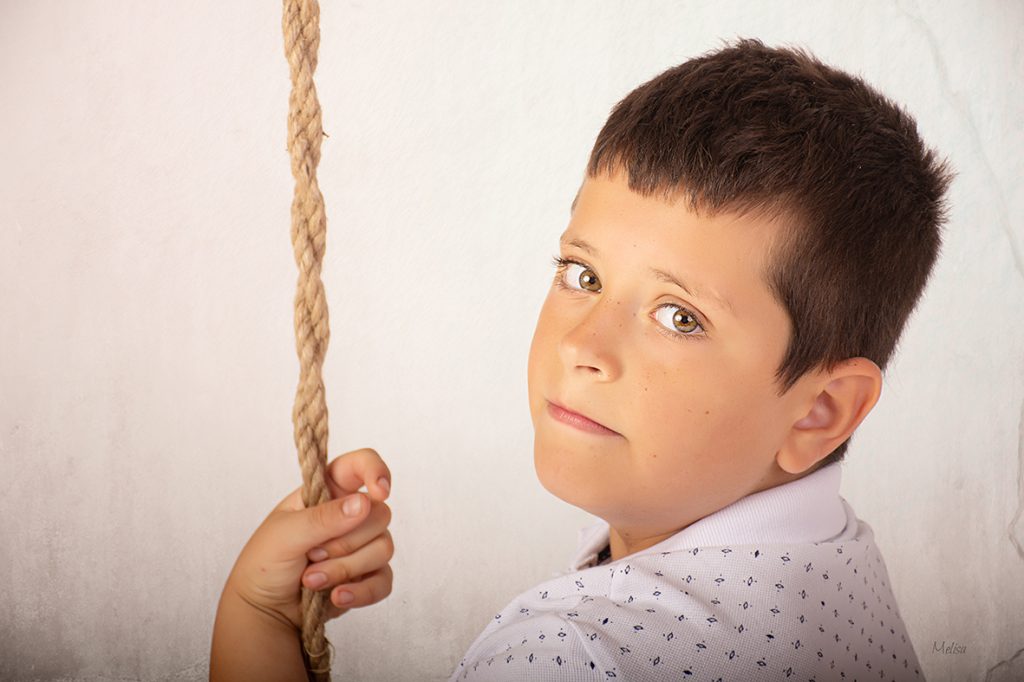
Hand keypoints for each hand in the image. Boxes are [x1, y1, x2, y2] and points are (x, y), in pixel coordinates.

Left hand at [225, 448, 393, 631]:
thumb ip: (323, 518)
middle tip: (311, 554)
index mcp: (328, 491)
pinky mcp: (368, 576)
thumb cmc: (266, 562)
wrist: (264, 609)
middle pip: (379, 515)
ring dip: (345, 569)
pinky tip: (337, 597)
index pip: (360, 465)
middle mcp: (350, 514)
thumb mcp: (286, 534)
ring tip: (310, 579)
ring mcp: (362, 545)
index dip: (376, 471)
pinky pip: (384, 580)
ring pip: (383, 548)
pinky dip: (361, 591)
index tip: (380, 492)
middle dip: (344, 542)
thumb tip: (363, 503)